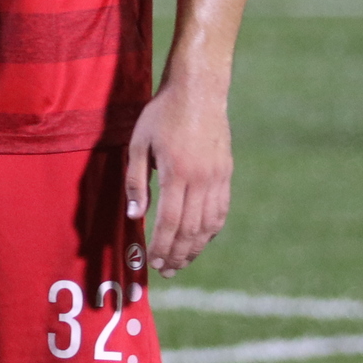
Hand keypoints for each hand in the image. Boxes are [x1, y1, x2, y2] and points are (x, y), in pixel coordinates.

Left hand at [123, 80, 231, 272]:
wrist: (198, 92)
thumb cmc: (161, 115)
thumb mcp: (138, 144)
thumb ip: (136, 181)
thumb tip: (136, 216)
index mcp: (177, 172)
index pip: (170, 221)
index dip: (162, 245)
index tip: (153, 261)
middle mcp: (202, 179)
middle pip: (191, 228)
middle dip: (178, 254)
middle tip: (167, 271)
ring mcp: (218, 177)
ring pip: (209, 223)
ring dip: (196, 247)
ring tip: (182, 262)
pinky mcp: (226, 173)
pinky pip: (221, 209)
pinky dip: (211, 229)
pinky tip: (201, 239)